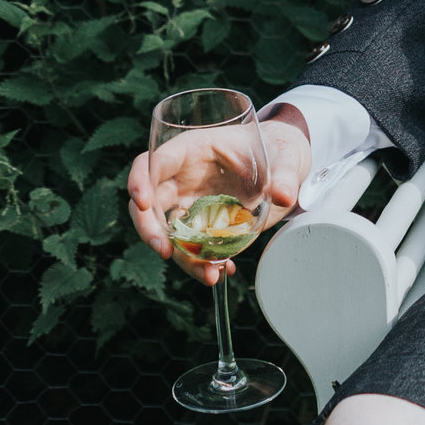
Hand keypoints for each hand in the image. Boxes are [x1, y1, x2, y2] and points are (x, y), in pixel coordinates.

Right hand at [129, 112, 311, 286]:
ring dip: (180, 256)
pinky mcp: (199, 225)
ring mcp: (188, 203)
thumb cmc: (275, 150)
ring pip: (166, 231)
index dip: (140, 180)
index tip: (141, 202)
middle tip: (163, 251)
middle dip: (148, 228)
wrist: (282, 167)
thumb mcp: (284, 158)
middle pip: (148, 202)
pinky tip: (221, 272)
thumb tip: (284, 196)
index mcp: (193, 149)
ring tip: (208, 274)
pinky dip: (200, 262)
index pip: (155, 161)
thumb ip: (284, 175)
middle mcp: (182, 177)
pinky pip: (188, 246)